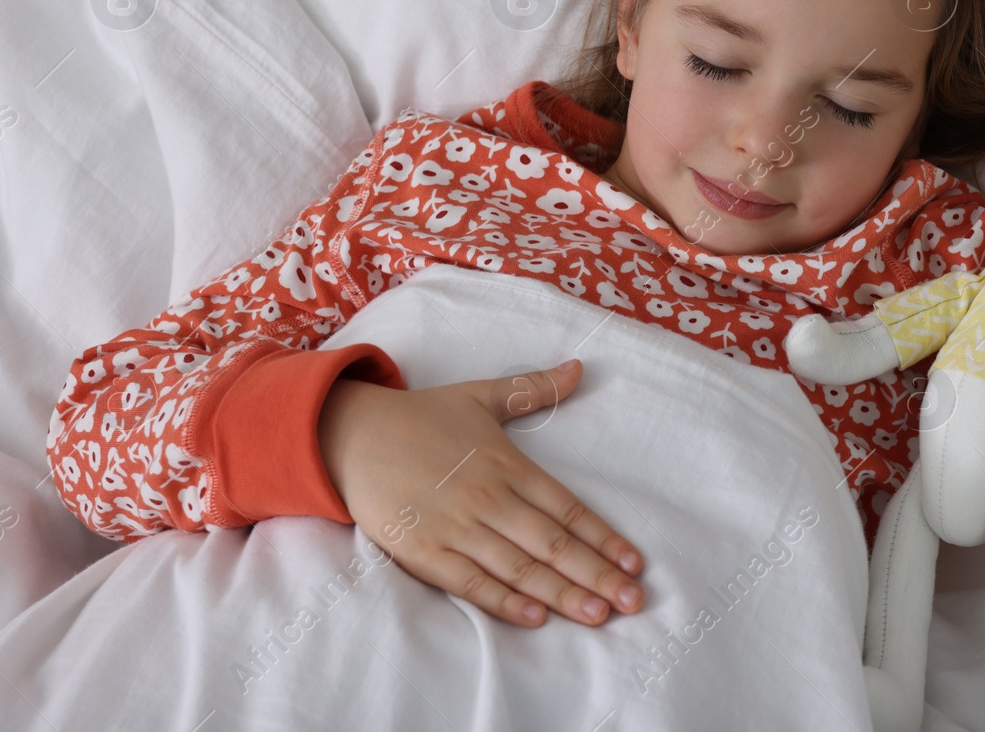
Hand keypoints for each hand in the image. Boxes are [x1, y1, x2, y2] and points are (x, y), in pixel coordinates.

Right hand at [317, 359, 644, 627]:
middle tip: (633, 601)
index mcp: (506, 464)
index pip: (567, 507)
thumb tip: (581, 368)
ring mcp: (455, 528)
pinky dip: (503, 601)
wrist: (349, 434)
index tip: (635, 561)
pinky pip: (470, 583)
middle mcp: (488, 498)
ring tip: (599, 614)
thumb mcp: (481, 395)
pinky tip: (536, 617)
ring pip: (519, 567)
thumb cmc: (421, 416)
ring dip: (561, 594)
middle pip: (552, 543)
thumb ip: (533, 389)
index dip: (603, 537)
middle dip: (596, 574)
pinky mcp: (423, 552)